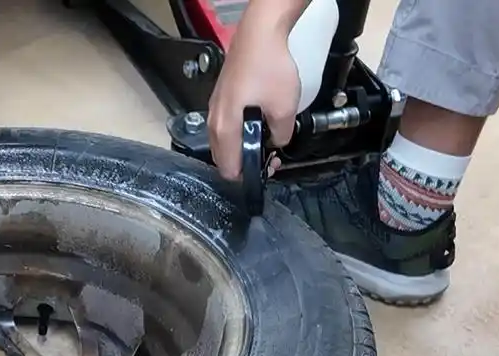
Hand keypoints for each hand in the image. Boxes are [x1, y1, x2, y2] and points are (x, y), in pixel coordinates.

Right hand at [207, 23, 300, 179]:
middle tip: (270, 157)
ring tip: (266, 139)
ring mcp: (214, 108)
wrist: (259, 35)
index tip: (267, 168)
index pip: (229, 169)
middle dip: (245, 163)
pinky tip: (258, 121)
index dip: (248, 176)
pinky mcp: (221, 97)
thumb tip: (277, 143)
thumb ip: (281, 136)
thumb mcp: (285, 108)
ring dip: (242, 147)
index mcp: (225, 128)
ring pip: (224, 142)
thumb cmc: (269, 67)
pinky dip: (238, 132)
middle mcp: (213, 121)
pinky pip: (225, 126)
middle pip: (223, 158)